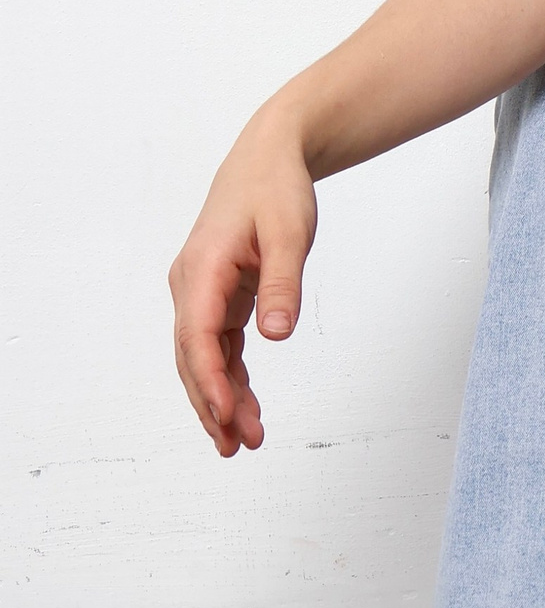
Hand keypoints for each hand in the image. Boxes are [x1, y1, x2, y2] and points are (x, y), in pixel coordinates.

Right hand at [169, 121, 317, 456]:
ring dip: (221, 399)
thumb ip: (282, 283)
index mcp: (202, 269)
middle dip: (211, 404)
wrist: (268, 159)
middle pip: (192, 357)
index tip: (226, 414)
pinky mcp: (220, 297)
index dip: (209, 380)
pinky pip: (220, 347)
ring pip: (204, 358)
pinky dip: (231, 377)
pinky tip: (244, 408)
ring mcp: (203, 293)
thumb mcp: (289, 231)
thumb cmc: (276, 189)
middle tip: (234, 448)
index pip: (197, 336)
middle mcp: (192, 286)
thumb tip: (276, 335)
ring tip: (242, 442)